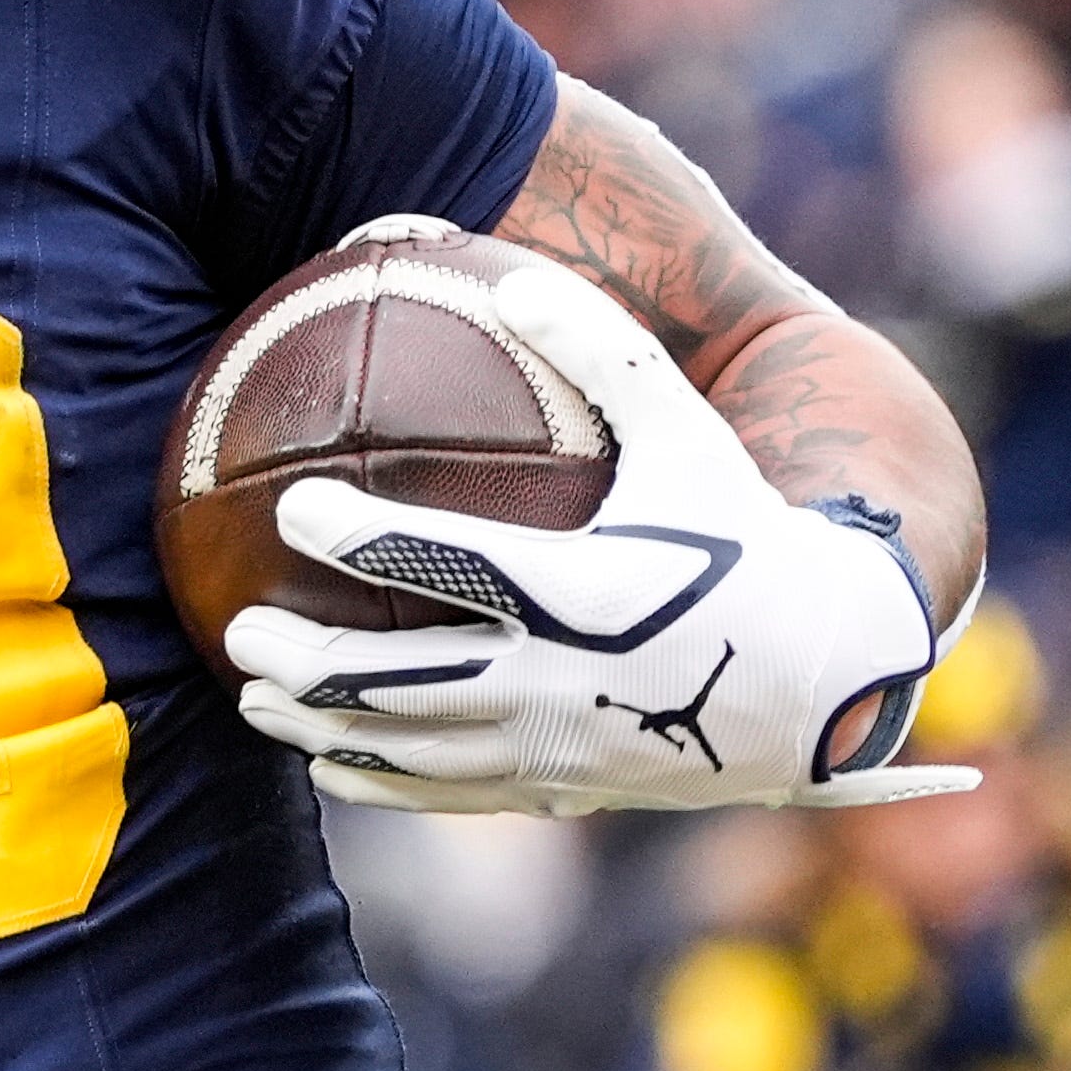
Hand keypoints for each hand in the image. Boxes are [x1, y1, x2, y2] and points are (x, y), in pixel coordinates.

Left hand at [219, 264, 975, 817]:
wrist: (829, 670)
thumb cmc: (746, 536)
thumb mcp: (689, 434)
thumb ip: (602, 352)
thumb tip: (511, 273)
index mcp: (585, 590)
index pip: (445, 562)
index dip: (359, 537)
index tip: (295, 507)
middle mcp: (562, 682)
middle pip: (400, 679)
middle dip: (305, 660)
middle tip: (240, 630)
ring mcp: (560, 748)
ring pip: (411, 751)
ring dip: (321, 727)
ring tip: (252, 701)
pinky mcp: (567, 792)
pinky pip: (452, 797)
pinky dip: (380, 783)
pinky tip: (328, 763)